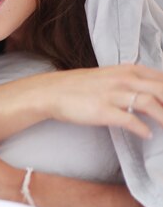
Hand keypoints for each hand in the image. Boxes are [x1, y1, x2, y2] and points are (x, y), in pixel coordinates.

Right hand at [43, 63, 162, 137]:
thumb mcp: (111, 77)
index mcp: (127, 70)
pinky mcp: (103, 110)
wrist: (53, 92)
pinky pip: (129, 119)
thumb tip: (156, 93)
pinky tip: (147, 135)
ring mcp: (113, 94)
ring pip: (149, 102)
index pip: (161, 78)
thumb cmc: (83, 87)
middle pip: (160, 89)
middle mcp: (123, 79)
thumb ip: (133, 82)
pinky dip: (142, 128)